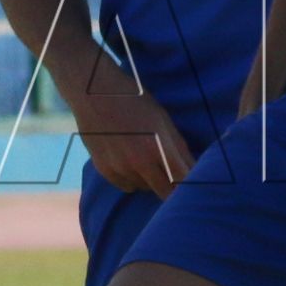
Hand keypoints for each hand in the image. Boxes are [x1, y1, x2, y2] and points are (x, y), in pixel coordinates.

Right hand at [73, 83, 193, 196]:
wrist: (92, 92)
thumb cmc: (134, 100)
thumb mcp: (162, 119)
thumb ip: (179, 148)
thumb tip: (193, 170)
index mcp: (158, 147)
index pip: (182, 181)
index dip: (190, 186)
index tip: (193, 184)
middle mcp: (139, 162)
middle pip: (165, 193)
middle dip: (173, 187)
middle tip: (172, 175)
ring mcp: (120, 168)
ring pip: (146, 188)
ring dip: (151, 180)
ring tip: (144, 156)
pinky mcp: (104, 170)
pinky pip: (127, 186)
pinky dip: (132, 179)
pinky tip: (129, 159)